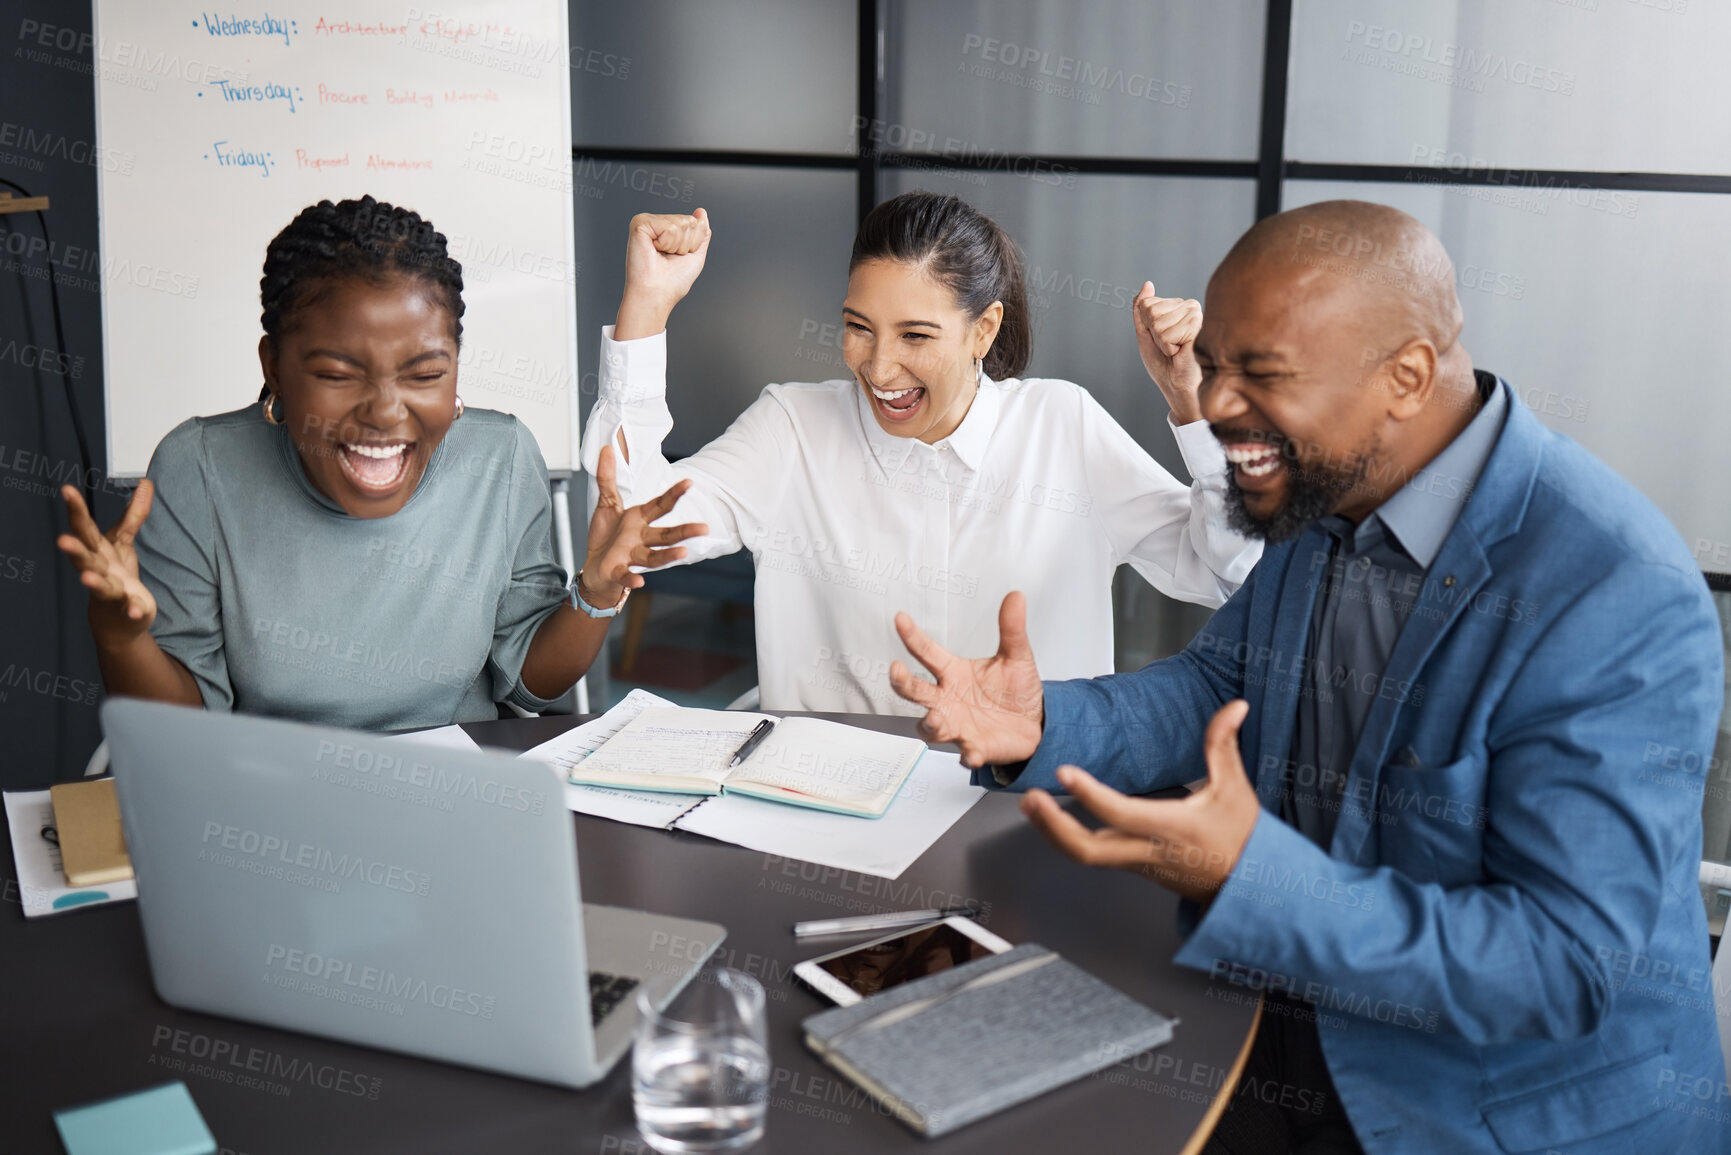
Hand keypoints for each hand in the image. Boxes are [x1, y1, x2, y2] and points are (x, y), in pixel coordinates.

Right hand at [56, 482, 156, 643]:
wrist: (117, 619)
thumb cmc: (115, 573)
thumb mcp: (122, 541)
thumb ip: (133, 514)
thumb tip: (146, 482)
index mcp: (96, 551)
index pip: (83, 528)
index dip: (76, 509)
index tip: (67, 489)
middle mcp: (98, 570)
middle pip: (84, 558)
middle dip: (74, 550)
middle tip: (62, 540)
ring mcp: (111, 590)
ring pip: (100, 585)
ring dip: (93, 581)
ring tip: (86, 578)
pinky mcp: (128, 608)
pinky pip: (130, 609)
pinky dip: (133, 610)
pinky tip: (136, 611)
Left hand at [580, 444, 707, 607]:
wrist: (594, 568)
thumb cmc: (606, 538)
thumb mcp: (606, 504)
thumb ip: (607, 478)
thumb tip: (607, 449)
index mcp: (639, 520)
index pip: (661, 506)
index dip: (674, 494)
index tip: (689, 482)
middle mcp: (640, 539)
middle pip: (666, 535)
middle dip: (685, 531)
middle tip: (705, 528)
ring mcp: (630, 556)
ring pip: (653, 557)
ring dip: (668, 556)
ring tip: (684, 552)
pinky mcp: (617, 572)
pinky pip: (626, 576)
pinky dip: (631, 580)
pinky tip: (639, 582)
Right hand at [615, 208, 711, 339]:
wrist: (656, 294)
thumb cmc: (672, 282)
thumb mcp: (695, 255)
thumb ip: (701, 232)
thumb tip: (701, 213)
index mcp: (667, 230)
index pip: (695, 223)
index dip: (693, 243)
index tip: (678, 257)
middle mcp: (656, 223)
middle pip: (690, 221)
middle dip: (686, 244)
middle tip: (669, 257)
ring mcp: (647, 221)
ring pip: (681, 223)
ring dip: (677, 245)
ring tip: (661, 255)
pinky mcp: (640, 223)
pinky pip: (669, 226)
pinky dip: (667, 243)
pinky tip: (654, 250)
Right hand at [889, 592, 1043, 768]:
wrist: (1034, 722)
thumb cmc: (1015, 689)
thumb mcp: (1017, 656)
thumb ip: (1011, 629)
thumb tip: (1016, 596)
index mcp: (954, 672)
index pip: (927, 653)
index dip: (912, 636)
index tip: (900, 619)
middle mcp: (948, 699)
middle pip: (915, 692)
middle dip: (903, 683)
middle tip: (896, 671)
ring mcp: (958, 725)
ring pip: (930, 727)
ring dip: (930, 723)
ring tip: (936, 716)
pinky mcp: (974, 747)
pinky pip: (966, 754)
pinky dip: (968, 755)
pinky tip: (972, 754)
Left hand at [1020, 699, 1260, 903]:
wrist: (1247, 886)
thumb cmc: (1240, 837)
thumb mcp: (1234, 788)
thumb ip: (1224, 744)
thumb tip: (1235, 706)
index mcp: (1173, 829)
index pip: (1122, 814)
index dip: (1090, 794)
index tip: (1065, 772)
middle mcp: (1149, 850)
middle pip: (1088, 850)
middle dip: (1054, 826)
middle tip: (1032, 798)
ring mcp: (1137, 862)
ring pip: (1085, 856)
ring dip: (1052, 832)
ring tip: (1032, 805)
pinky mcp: (1131, 865)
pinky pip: (1092, 854)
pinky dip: (1067, 837)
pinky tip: (1052, 818)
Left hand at [1133, 282, 1202, 423]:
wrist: (1178, 384)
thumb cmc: (1164, 362)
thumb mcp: (1146, 333)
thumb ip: (1143, 309)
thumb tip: (1148, 284)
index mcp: (1177, 305)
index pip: (1146, 304)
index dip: (1146, 326)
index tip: (1159, 339)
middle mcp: (1188, 306)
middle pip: (1151, 311)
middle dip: (1154, 334)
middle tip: (1168, 347)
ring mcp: (1195, 314)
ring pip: (1158, 322)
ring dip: (1162, 342)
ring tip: (1175, 350)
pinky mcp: (1198, 326)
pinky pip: (1166, 333)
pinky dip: (1168, 347)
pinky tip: (1182, 351)